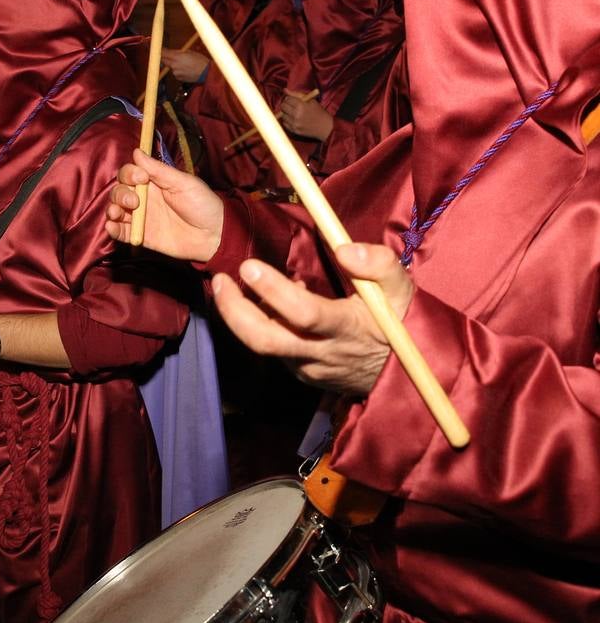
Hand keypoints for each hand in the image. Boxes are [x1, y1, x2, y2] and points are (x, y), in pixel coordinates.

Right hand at [106, 148, 223, 261]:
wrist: (213, 235)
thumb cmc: (203, 205)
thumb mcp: (183, 183)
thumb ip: (159, 170)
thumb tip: (137, 152)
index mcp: (153, 183)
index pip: (130, 174)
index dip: (129, 174)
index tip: (141, 178)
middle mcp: (144, 199)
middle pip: (119, 191)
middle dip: (121, 194)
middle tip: (135, 202)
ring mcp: (142, 218)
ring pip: (116, 210)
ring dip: (112, 209)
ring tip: (118, 213)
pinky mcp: (142, 236)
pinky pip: (121, 232)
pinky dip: (112, 229)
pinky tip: (112, 227)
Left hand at [160, 48, 208, 83]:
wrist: (206, 72)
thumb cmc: (200, 60)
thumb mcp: (188, 52)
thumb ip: (177, 53)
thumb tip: (171, 52)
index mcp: (176, 57)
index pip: (162, 53)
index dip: (158, 50)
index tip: (155, 48)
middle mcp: (174, 66)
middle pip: (163, 60)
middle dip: (164, 57)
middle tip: (167, 54)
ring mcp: (175, 73)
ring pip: (170, 66)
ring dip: (173, 64)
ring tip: (184, 63)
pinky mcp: (178, 78)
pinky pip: (175, 72)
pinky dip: (178, 70)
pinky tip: (186, 69)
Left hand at [212, 243, 413, 394]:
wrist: (401, 373)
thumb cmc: (399, 322)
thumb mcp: (402, 289)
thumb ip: (379, 264)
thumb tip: (344, 248)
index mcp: (346, 330)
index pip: (303, 313)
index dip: (273, 291)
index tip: (248, 266)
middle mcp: (319, 353)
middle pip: (264, 340)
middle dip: (233, 311)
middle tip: (220, 280)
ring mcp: (305, 367)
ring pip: (262, 344)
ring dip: (241, 315)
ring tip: (233, 285)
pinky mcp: (298, 372)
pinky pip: (271, 347)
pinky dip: (260, 323)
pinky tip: (263, 303)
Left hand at [280, 90, 333, 140]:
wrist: (324, 126)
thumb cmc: (318, 111)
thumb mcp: (310, 100)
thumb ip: (296, 94)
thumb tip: (284, 90)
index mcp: (300, 105)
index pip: (287, 99)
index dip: (289, 98)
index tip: (293, 100)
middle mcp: (296, 115)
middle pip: (283, 107)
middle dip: (286, 104)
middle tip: (291, 105)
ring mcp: (294, 124)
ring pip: (282, 115)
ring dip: (286, 113)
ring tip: (293, 112)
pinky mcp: (294, 130)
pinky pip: (284, 123)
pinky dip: (287, 120)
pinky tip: (293, 119)